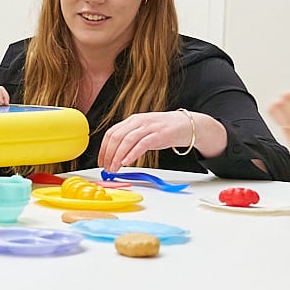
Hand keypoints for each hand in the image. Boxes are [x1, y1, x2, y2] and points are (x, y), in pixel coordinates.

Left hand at [98, 109, 221, 168]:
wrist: (188, 125)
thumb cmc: (165, 130)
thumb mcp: (144, 131)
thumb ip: (131, 139)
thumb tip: (116, 154)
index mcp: (133, 120)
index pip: (112, 133)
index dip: (103, 148)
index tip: (101, 161)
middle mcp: (139, 121)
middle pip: (116, 137)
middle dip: (108, 154)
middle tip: (106, 167)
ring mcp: (149, 127)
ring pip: (126, 141)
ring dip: (117, 157)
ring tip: (114, 169)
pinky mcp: (159, 135)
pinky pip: (141, 144)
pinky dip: (131, 154)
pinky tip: (126, 162)